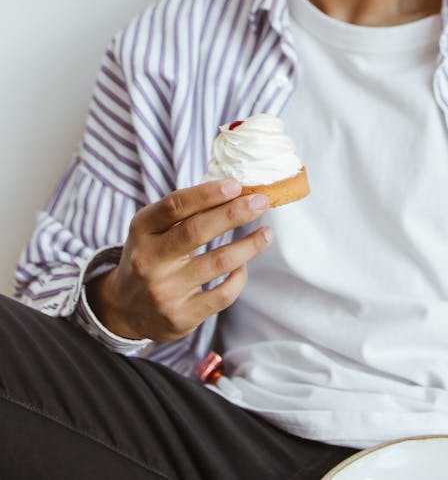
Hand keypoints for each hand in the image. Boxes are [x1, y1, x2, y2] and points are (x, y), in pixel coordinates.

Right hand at [86, 179, 271, 341]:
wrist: (124, 310)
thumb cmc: (151, 257)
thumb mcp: (153, 230)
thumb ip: (184, 212)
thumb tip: (234, 190)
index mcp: (141, 230)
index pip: (175, 205)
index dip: (207, 193)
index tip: (235, 185)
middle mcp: (148, 261)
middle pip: (196, 231)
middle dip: (234, 213)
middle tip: (261, 202)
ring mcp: (164, 292)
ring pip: (217, 263)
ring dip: (249, 245)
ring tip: (267, 233)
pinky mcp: (179, 318)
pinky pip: (221, 295)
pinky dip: (238, 277)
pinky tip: (243, 266)